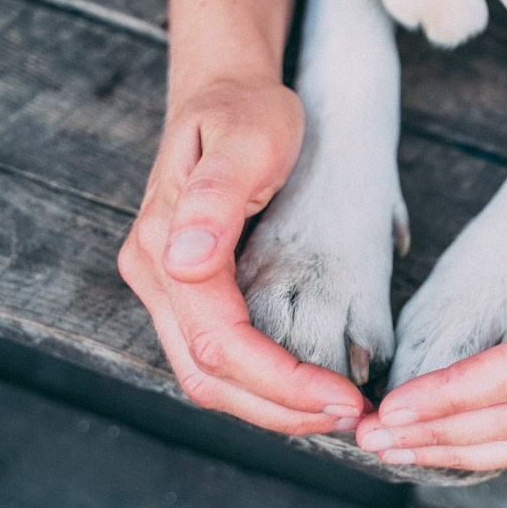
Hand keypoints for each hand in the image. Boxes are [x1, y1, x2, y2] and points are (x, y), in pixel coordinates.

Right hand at [119, 78, 368, 433]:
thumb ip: (216, 196)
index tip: (342, 398)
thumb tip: (187, 264)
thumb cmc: (246, 109)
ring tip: (336, 413)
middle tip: (351, 418)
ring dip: (272, 407)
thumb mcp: (248, 136)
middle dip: (282, 408)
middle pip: (210, 375)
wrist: (227, 89)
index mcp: (165, 246)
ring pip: (209, 377)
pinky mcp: (189, 291)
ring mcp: (167, 287)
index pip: (221, 341)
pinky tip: (307, 389)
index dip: (281, 381)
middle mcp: (155, 275)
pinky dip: (263, 385)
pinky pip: (218, 356)